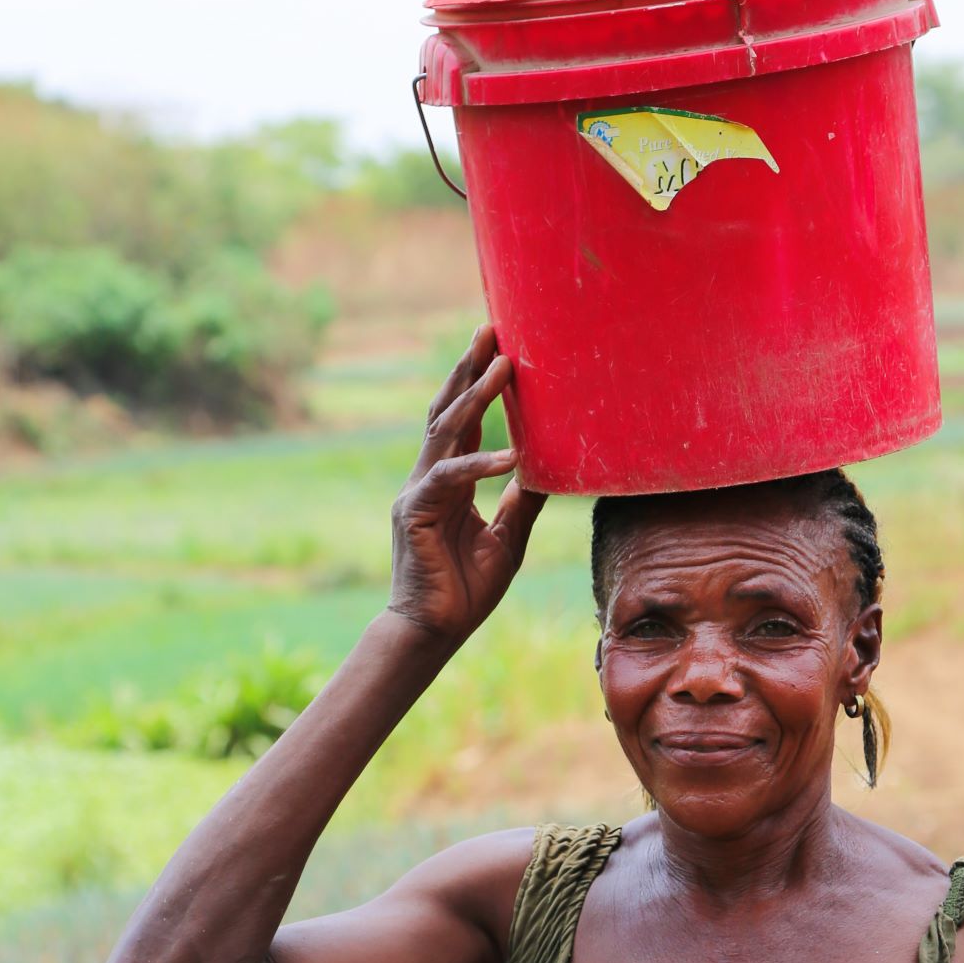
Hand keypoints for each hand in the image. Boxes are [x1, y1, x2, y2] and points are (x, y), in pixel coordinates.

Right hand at [388, 328, 545, 644]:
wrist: (434, 632)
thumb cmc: (467, 590)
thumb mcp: (509, 537)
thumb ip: (524, 501)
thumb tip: (548, 469)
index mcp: (449, 482)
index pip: (462, 422)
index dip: (477, 383)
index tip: (497, 347)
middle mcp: (429, 479)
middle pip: (447, 411)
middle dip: (468, 370)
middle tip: (491, 330)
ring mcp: (417, 493)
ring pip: (445, 432)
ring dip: (474, 398)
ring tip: (502, 367)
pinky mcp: (414, 513)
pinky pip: (449, 480)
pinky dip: (479, 465)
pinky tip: (509, 456)